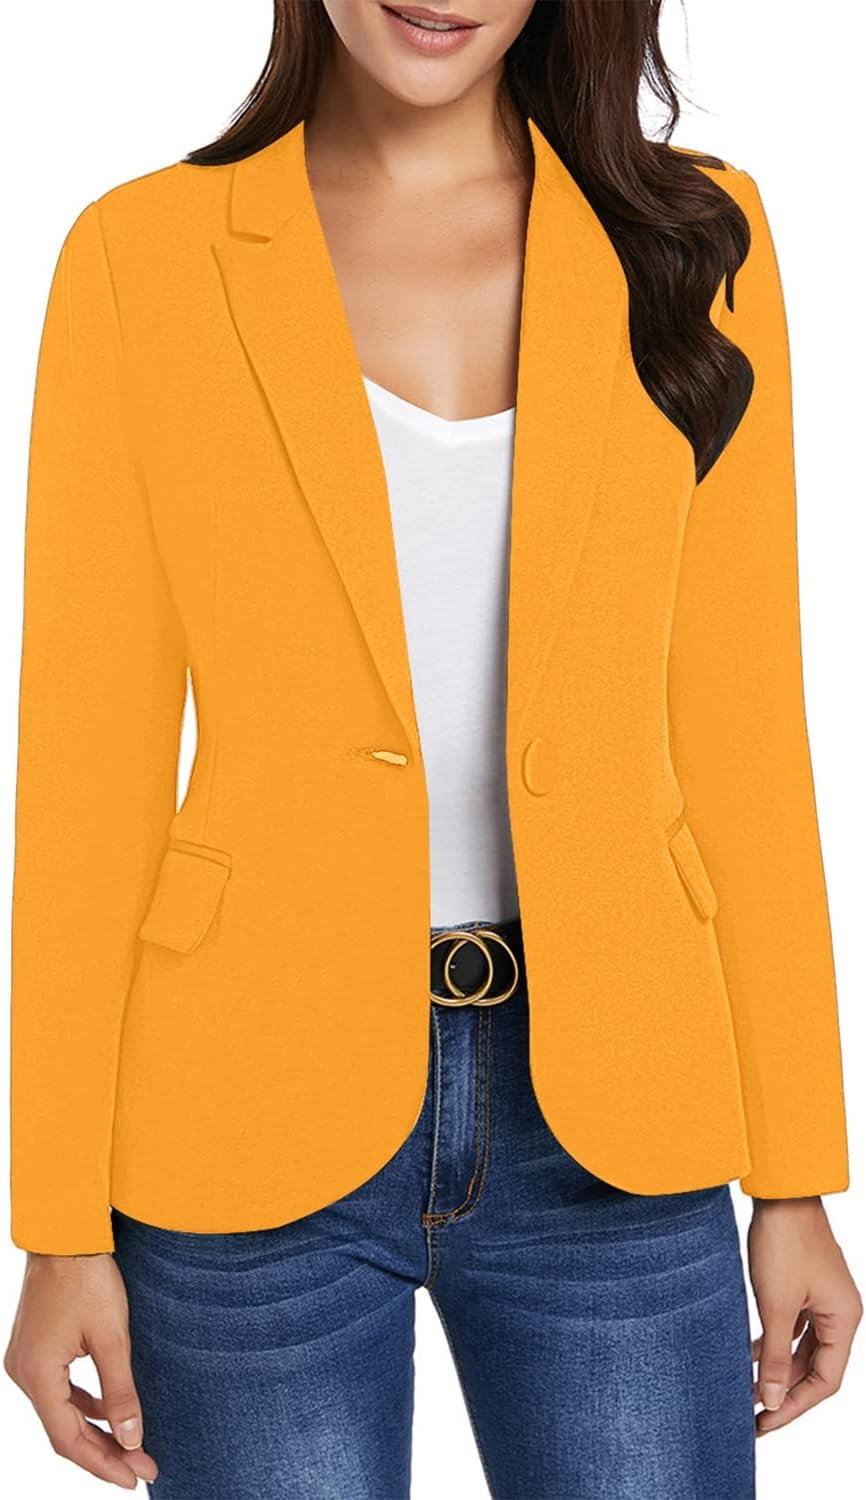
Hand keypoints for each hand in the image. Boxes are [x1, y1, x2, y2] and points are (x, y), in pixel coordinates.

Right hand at [4, 1251, 157, 1488]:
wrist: (65, 1231)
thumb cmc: (87, 1277)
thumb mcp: (112, 1337)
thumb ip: (121, 1391)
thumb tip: (131, 1438)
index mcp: (36, 1375)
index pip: (69, 1440)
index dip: (103, 1464)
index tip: (135, 1478)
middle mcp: (23, 1373)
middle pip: (63, 1430)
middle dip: (104, 1452)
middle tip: (142, 1468)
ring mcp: (26, 1360)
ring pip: (61, 1412)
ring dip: (95, 1430)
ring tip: (132, 1446)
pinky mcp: (36, 1348)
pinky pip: (60, 1390)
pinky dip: (85, 1404)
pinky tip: (111, 1410)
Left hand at [748, 1196, 861, 1435]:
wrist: (780, 1192)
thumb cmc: (784, 1241)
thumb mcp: (776, 1304)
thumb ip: (775, 1356)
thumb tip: (772, 1400)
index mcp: (844, 1320)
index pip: (825, 1381)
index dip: (795, 1407)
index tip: (766, 1423)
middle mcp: (839, 1313)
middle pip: (815, 1367)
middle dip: (785, 1392)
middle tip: (754, 1416)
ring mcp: (822, 1299)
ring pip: (802, 1348)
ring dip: (777, 1369)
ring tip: (747, 1391)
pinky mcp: (804, 1286)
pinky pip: (792, 1328)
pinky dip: (773, 1343)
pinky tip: (748, 1354)